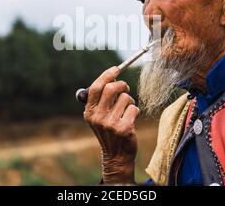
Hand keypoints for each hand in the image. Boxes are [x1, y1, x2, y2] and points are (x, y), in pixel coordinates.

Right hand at [83, 66, 139, 184]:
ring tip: (127, 110)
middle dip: (121, 85)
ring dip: (130, 101)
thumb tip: (111, 77)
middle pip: (111, 89)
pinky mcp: (124, 129)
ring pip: (126, 98)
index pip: (96, 87)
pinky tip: (131, 119)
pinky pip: (134, 108)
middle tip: (125, 87)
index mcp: (89, 112)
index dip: (107, 75)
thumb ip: (101, 99)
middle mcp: (98, 117)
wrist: (116, 155)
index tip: (116, 69)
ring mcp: (111, 124)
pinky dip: (135, 111)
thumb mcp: (98, 116)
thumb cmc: (109, 131)